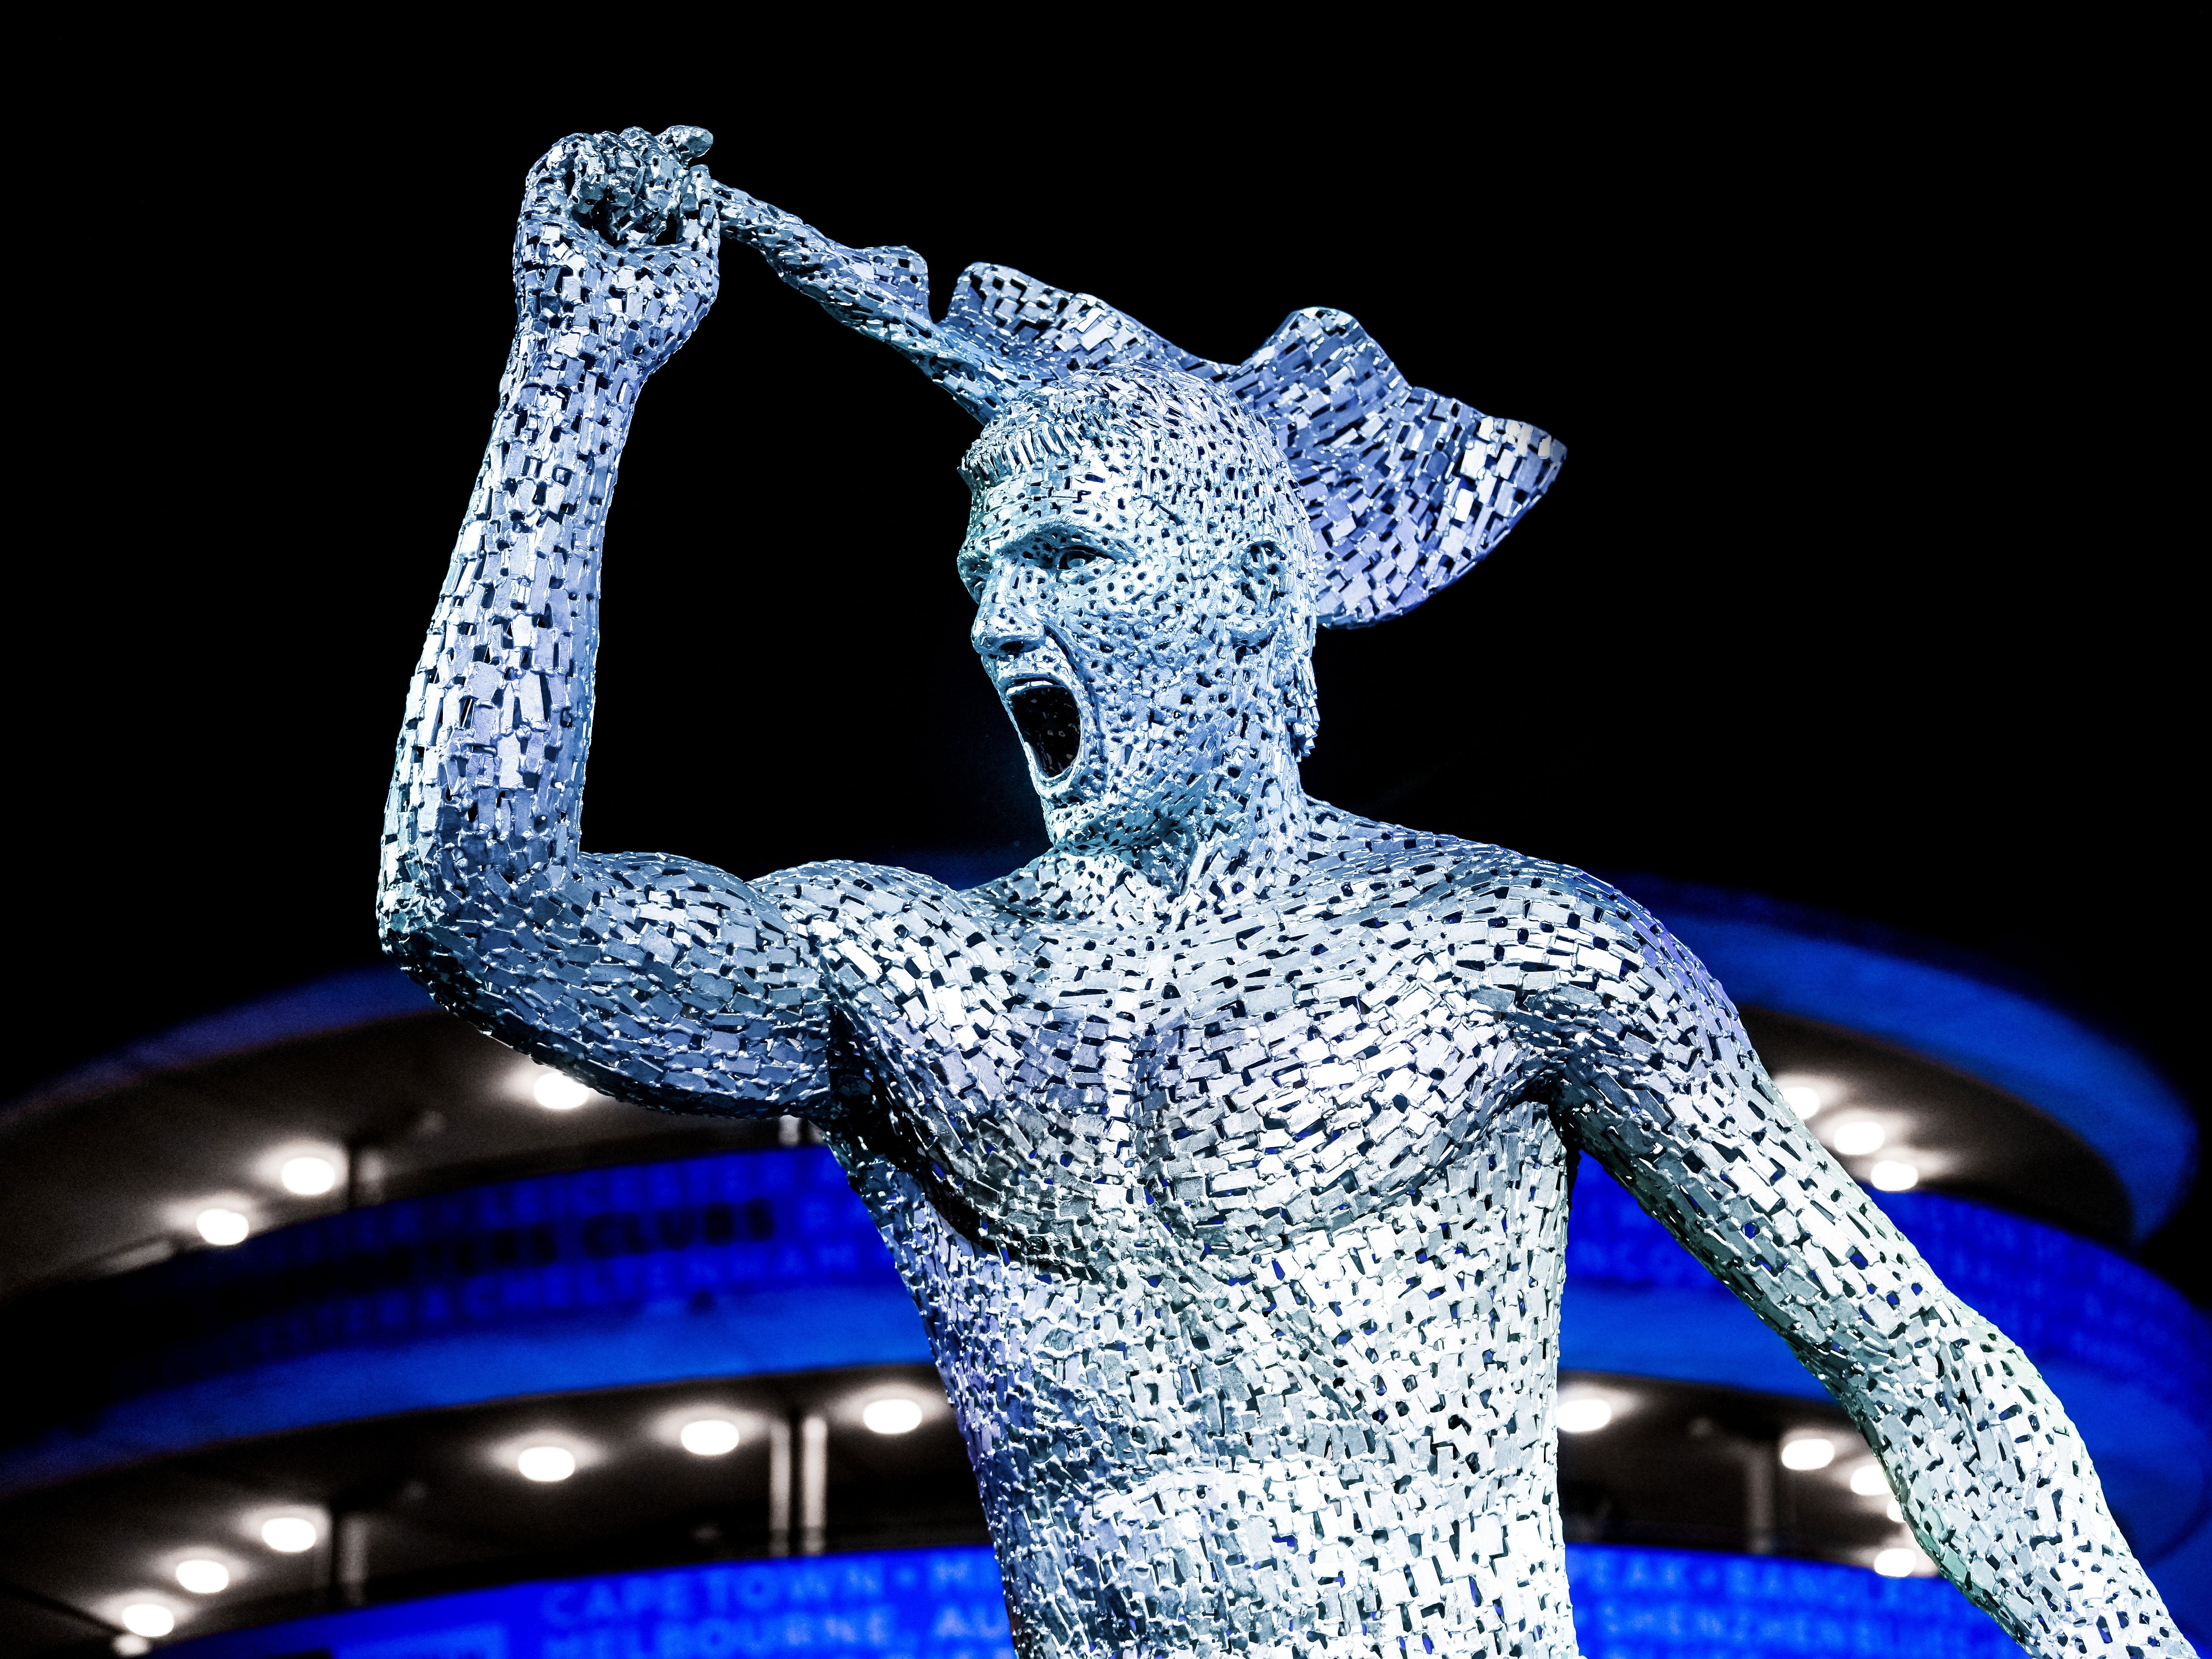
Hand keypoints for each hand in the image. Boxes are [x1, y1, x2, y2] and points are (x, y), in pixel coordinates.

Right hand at [513, 125, 720, 376]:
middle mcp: (613, 218)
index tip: (703, 138)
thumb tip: (700, 173)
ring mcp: (579, 210)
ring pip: (607, 145)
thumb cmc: (650, 320)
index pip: (663, 172)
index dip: (679, 148)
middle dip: (657, 165)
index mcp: (649, 233)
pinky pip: (569, 151)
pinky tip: (596, 199)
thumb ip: (702, 222)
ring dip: (627, 171)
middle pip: (639, 150)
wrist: (593, 344)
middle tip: (655, 212)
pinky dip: (592, 163)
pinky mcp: (544, 204)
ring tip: (625, 220)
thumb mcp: (699, 270)